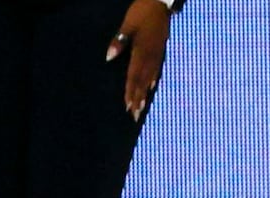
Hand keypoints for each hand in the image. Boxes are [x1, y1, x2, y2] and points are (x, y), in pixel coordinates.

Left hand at [105, 0, 169, 120]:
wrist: (161, 2)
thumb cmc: (142, 12)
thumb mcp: (128, 24)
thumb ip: (119, 41)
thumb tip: (109, 57)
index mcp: (141, 50)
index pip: (134, 75)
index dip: (131, 91)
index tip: (128, 106)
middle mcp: (150, 55)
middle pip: (143, 80)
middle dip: (138, 98)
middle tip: (135, 115)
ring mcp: (157, 52)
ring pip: (150, 76)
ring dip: (144, 93)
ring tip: (141, 107)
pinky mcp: (160, 48)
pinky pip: (157, 68)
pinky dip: (153, 79)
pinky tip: (151, 88)